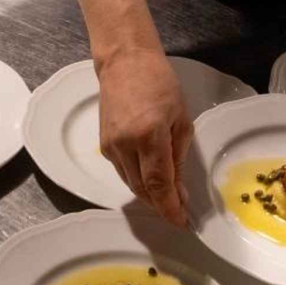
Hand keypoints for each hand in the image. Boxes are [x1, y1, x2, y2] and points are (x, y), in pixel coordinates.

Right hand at [96, 49, 192, 225]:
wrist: (124, 62)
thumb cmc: (159, 84)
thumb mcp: (180, 119)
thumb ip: (178, 158)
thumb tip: (179, 190)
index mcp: (149, 136)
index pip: (158, 184)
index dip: (169, 207)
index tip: (181, 221)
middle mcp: (125, 145)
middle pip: (142, 190)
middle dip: (161, 205)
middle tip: (179, 212)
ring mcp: (111, 146)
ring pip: (131, 184)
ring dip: (149, 196)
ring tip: (168, 199)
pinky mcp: (104, 146)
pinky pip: (123, 172)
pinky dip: (138, 181)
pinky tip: (151, 181)